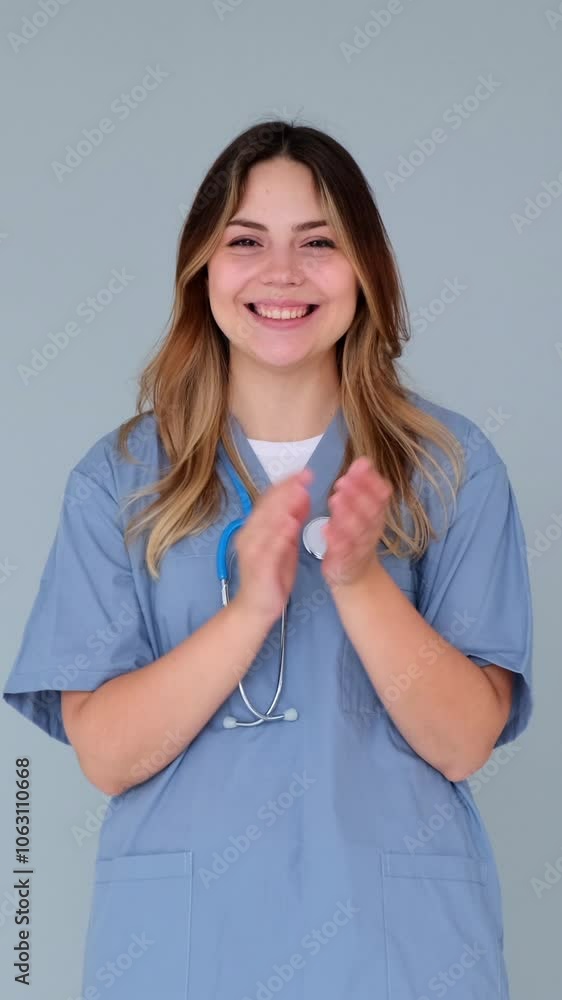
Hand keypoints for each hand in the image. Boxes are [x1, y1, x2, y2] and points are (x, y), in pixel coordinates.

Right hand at [234, 468, 313, 625]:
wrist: (255, 609)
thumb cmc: (271, 576)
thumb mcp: (285, 544)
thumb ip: (291, 521)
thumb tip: (302, 495)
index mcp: (255, 528)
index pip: (269, 500)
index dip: (286, 485)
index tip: (305, 472)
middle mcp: (248, 535)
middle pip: (267, 506)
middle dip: (287, 490)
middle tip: (305, 476)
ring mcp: (251, 550)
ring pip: (266, 522)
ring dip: (282, 506)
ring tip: (300, 492)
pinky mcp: (257, 567)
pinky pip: (268, 547)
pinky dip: (279, 534)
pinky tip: (291, 523)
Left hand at [321, 457, 391, 588]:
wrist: (354, 573)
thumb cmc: (354, 534)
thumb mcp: (360, 509)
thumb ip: (361, 486)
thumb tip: (363, 460)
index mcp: (376, 513)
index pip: (381, 494)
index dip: (372, 480)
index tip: (360, 465)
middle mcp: (372, 528)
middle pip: (370, 510)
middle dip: (358, 493)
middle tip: (343, 480)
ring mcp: (360, 546)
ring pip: (357, 530)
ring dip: (347, 514)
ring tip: (334, 499)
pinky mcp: (346, 561)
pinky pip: (343, 551)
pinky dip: (336, 540)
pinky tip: (326, 529)